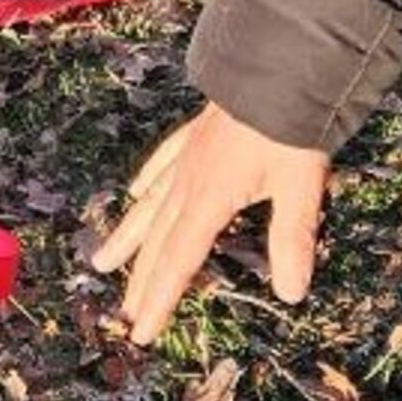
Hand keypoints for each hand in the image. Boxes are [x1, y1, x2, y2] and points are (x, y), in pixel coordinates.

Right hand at [87, 102, 333, 344]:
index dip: (159, 299)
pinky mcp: (197, 134)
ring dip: (128, 238)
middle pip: (157, 240)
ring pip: (149, 205)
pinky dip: (148, 181)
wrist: (280, 68)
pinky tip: (136, 191)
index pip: (178, 261)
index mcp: (208, 200)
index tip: (140, 332)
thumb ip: (292, 239)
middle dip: (141, 279)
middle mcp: (188, 181)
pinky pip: (163, 163)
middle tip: (125, 313)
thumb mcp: (300, 187)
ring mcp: (189, 156)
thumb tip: (291, 294)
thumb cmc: (291, 128)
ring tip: (102, 263)